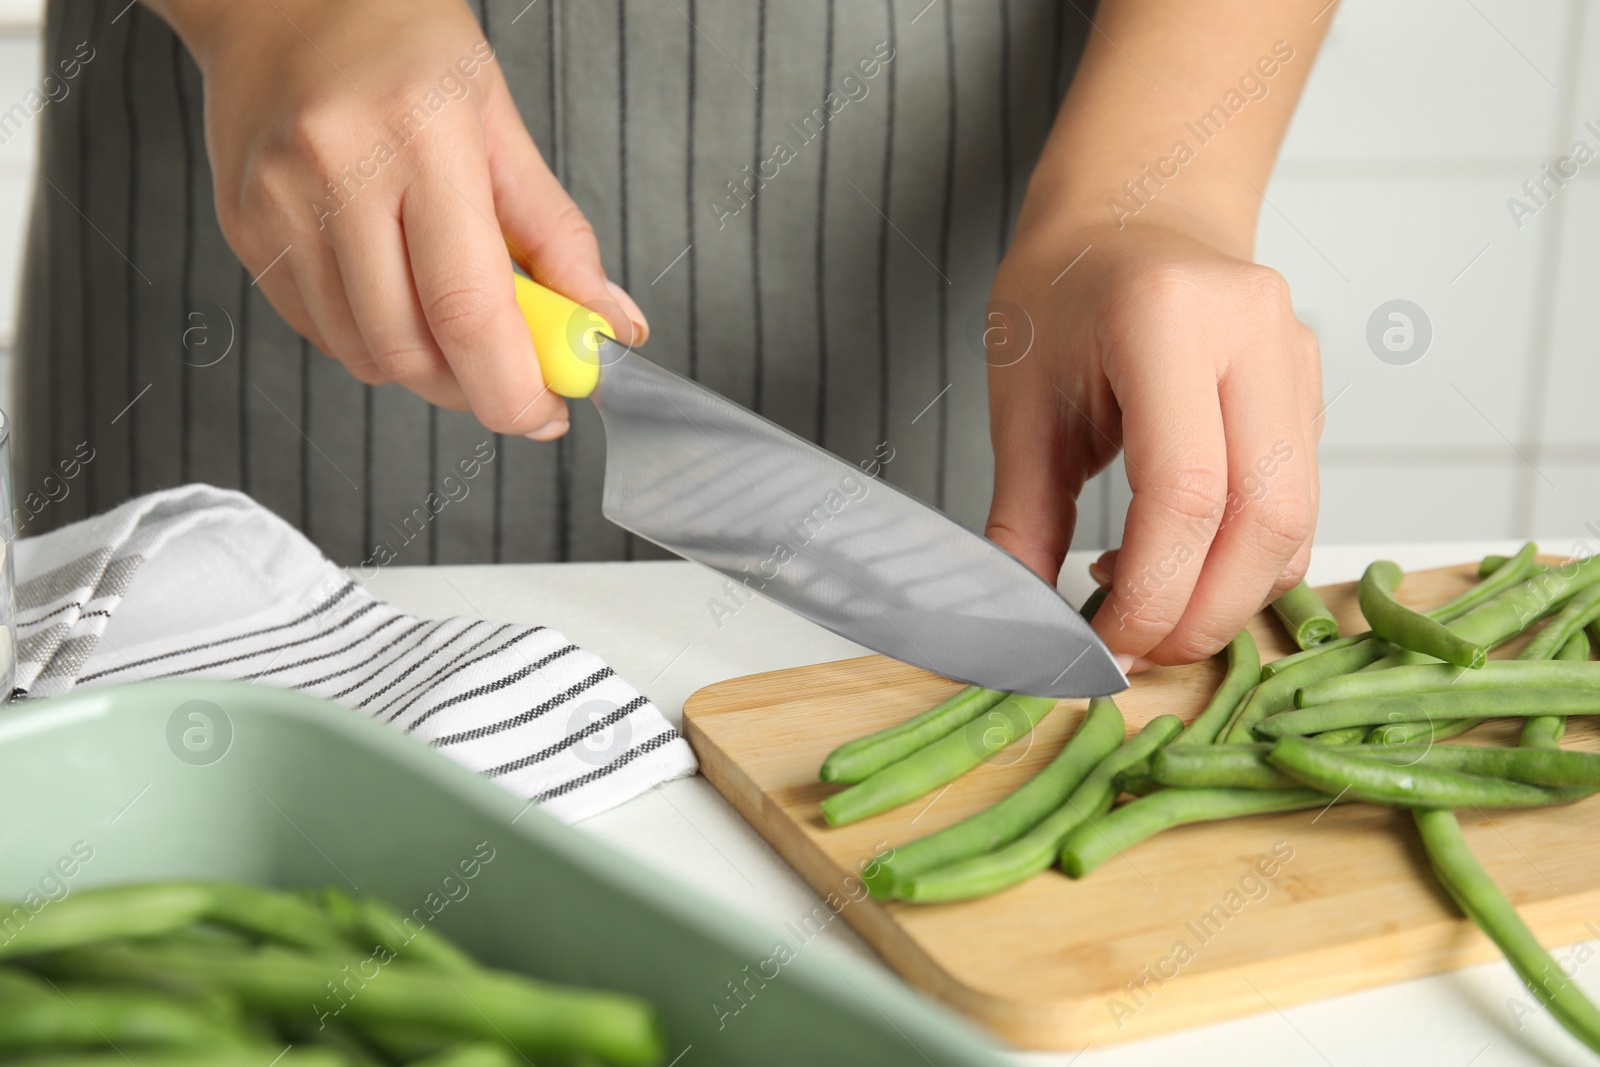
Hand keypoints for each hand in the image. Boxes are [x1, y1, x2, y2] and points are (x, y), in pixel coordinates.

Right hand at [161, 0, 644, 438]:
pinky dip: (374, 341)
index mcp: (421, 136)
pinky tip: (397, 294)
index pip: (469, 307)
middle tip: (515, 374)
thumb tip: (606, 324)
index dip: (515, 386)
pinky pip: (321, 332)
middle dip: (476, 388)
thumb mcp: (500, 120)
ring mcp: (278, 205)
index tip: (550, 411)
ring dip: (426, 368)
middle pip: (411, 349)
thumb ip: (557, 235)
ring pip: (364, 355)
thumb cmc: (399, 42)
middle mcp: (338, 171)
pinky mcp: (243, 230)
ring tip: (455, 320)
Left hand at [984, 217, 1321, 668]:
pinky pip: (1297, 503)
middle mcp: (1253, 334)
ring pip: (1296, 521)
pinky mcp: (1312, 390)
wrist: (1134, 212)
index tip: (1104, 646)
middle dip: (1202, 614)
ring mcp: (1298, 360)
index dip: (1152, 592)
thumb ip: (1023, 515)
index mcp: (1168, 320)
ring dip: (1229, 597)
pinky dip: (1245, 561)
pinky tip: (1179, 561)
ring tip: (1148, 608)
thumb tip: (1024, 626)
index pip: (1187, 492)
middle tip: (1134, 653)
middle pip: (1265, 518)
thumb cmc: (1063, 293)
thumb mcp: (1021, 399)